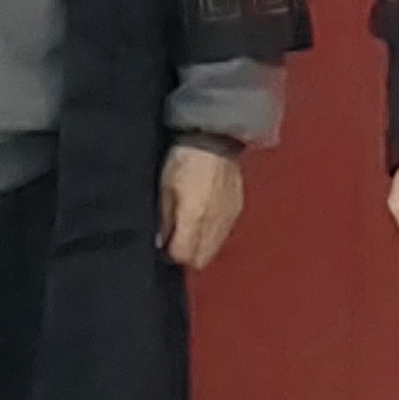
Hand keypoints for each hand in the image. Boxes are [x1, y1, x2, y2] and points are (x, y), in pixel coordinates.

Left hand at [160, 145, 245, 271]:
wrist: (214, 139)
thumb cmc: (184, 160)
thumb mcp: (164, 188)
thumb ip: (163, 219)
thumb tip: (161, 242)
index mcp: (194, 218)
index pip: (183, 256)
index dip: (171, 254)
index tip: (164, 245)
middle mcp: (214, 224)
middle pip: (201, 260)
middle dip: (187, 255)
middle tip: (176, 240)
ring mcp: (228, 218)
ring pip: (214, 250)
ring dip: (201, 246)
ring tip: (190, 228)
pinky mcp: (237, 210)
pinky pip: (224, 234)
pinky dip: (213, 233)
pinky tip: (205, 217)